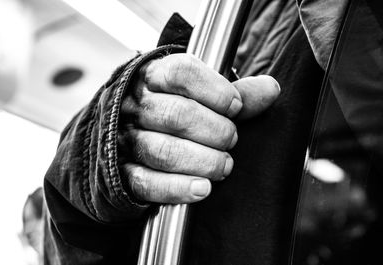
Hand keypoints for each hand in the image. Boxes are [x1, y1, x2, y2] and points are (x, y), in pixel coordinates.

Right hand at [119, 53, 279, 203]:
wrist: (131, 131)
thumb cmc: (175, 107)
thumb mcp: (203, 94)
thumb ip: (236, 93)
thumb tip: (270, 89)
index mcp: (155, 76)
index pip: (181, 73)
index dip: (216, 91)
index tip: (236, 107)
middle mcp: (136, 105)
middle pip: (177, 114)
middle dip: (215, 130)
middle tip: (231, 139)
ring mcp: (127, 139)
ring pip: (163, 151)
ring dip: (202, 161)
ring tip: (223, 166)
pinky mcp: (125, 172)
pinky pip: (147, 182)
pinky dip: (178, 188)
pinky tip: (202, 188)